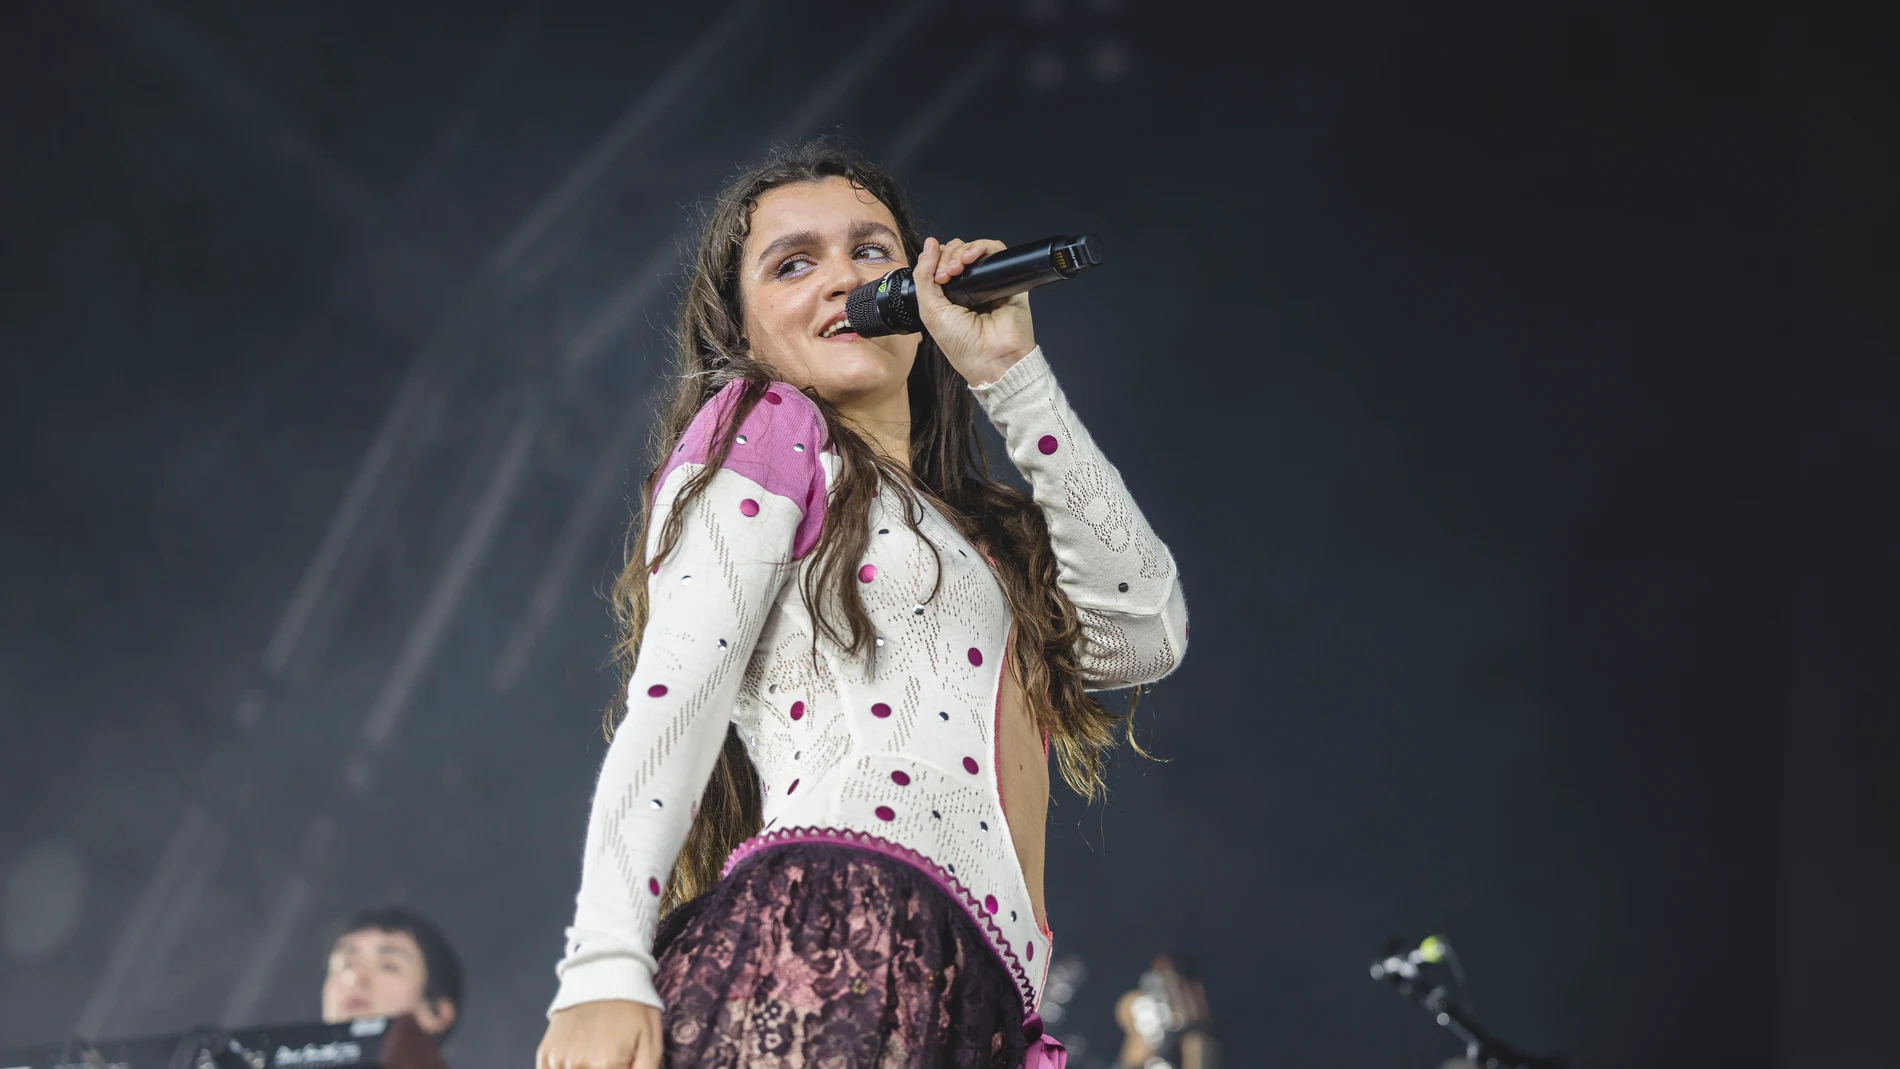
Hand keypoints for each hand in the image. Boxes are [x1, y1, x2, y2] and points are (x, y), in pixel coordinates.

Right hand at [537, 999, 661, 1068]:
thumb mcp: (651, 1041)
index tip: (622, 1064)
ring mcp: (557, 1061)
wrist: (603, 973)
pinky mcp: (545, 1054)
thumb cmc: (633, 1007)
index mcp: (607, 1064)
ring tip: (599, 1056)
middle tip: (611, 1059)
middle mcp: (578, 1066)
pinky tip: (582, 1061)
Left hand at [913, 236, 1035, 385]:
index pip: (940, 263)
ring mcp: (988, 282)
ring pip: (975, 249)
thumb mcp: (930, 311)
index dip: (934, 261)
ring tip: (958, 267)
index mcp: (948, 296)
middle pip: (956, 252)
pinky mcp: (1007, 278)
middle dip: (948, 256)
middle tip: (946, 274)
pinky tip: (972, 258)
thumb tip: (929, 244)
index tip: (935, 276)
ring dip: (962, 250)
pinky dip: (983, 247)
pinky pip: (997, 251)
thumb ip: (923, 276)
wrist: (992, 358)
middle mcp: (968, 287)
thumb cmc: (961, 344)